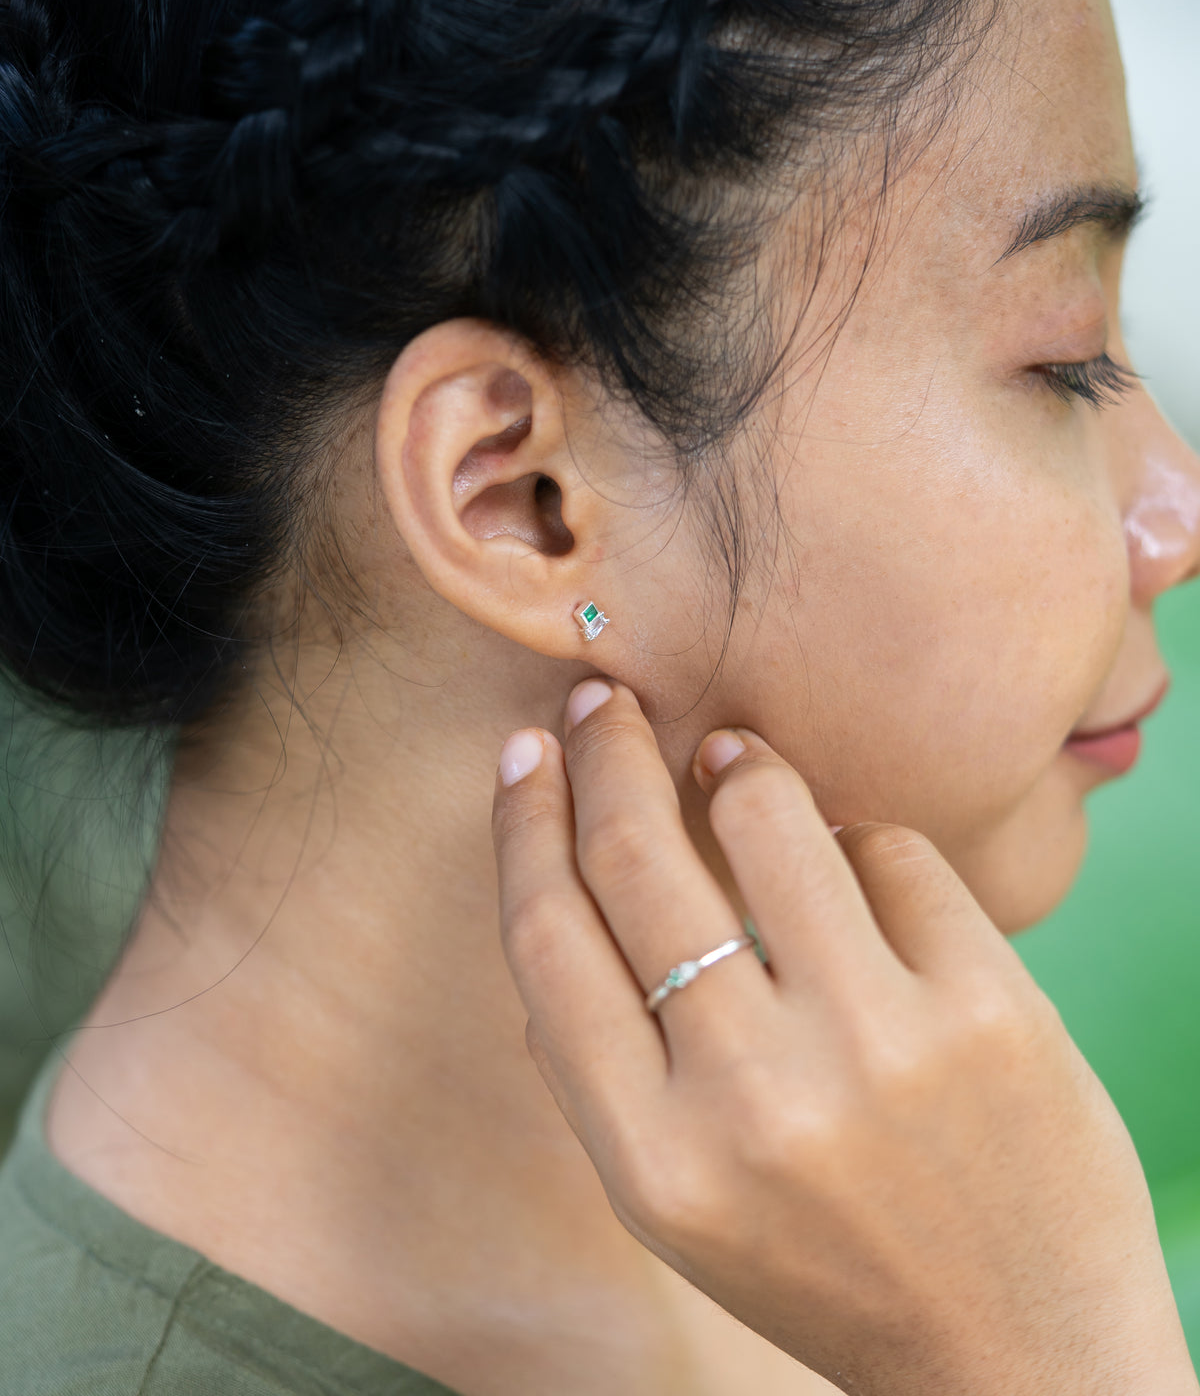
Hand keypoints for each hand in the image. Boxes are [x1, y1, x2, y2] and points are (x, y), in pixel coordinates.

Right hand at [492, 680, 1196, 1395]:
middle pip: (637, 858)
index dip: (523, 821)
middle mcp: (754, 1101)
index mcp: (654, 1161)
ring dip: (736, 762)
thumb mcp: (677, 1204)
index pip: (548, 940)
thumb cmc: (827, 1262)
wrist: (1020, 1351)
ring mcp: (880, 1046)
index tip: (523, 752)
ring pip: (769, 815)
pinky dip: (859, 839)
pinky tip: (853, 864)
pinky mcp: (990, 1007)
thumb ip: (602, 1067)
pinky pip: (891, 850)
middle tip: (604, 700)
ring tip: (731, 753)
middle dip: (607, 748)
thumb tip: (551, 881)